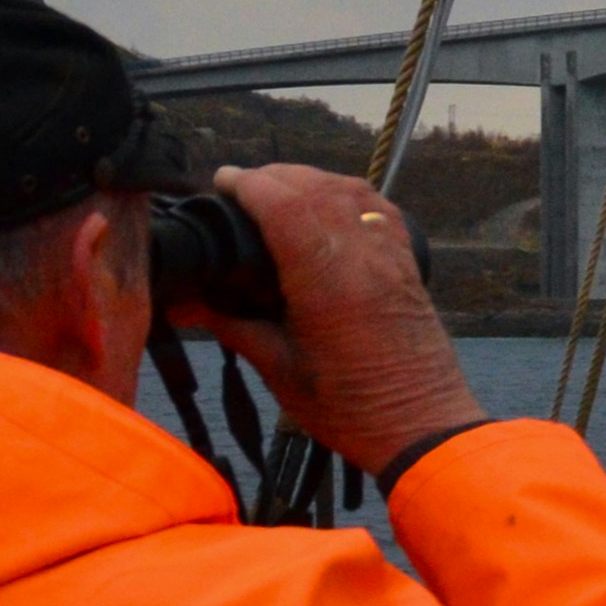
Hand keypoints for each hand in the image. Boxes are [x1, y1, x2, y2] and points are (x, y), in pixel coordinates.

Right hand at [196, 163, 487, 478]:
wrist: (424, 427)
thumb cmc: (351, 408)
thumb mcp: (279, 369)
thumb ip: (231, 325)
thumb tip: (181, 301)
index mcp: (329, 282)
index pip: (286, 205)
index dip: (249, 184)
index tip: (221, 180)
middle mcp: (365, 258)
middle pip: (317, 189)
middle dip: (274, 177)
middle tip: (240, 189)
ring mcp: (392, 258)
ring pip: (351, 191)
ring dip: (311, 180)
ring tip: (276, 191)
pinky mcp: (408, 265)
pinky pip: (378, 209)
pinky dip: (348, 195)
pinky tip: (326, 204)